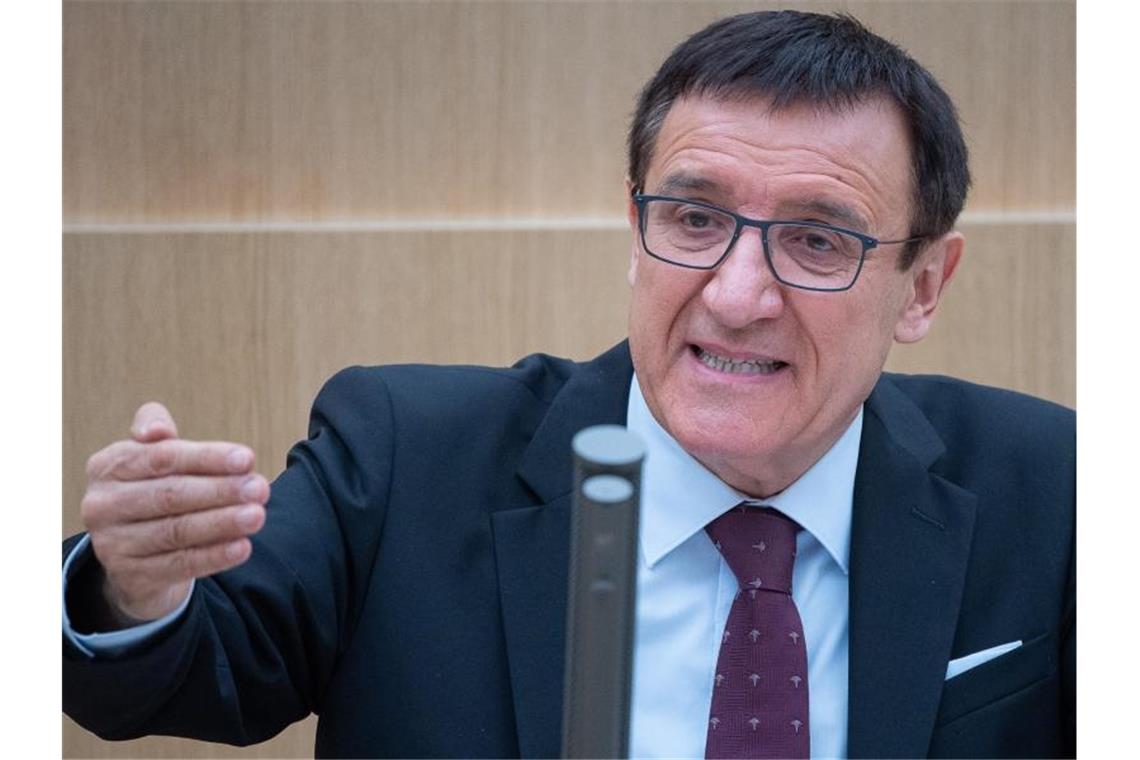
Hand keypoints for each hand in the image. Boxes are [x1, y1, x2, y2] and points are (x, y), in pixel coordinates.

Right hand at [80, 402, 268, 622]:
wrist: (136, 556)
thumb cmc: (155, 491)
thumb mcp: (153, 458)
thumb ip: (158, 432)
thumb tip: (157, 430)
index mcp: (108, 466)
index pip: (162, 457)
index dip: (207, 457)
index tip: (247, 459)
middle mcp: (102, 505)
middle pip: (170, 495)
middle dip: (220, 490)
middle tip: (261, 488)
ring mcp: (112, 544)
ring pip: (176, 531)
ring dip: (222, 523)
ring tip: (257, 516)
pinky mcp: (131, 576)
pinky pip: (179, 564)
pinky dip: (214, 556)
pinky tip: (242, 547)